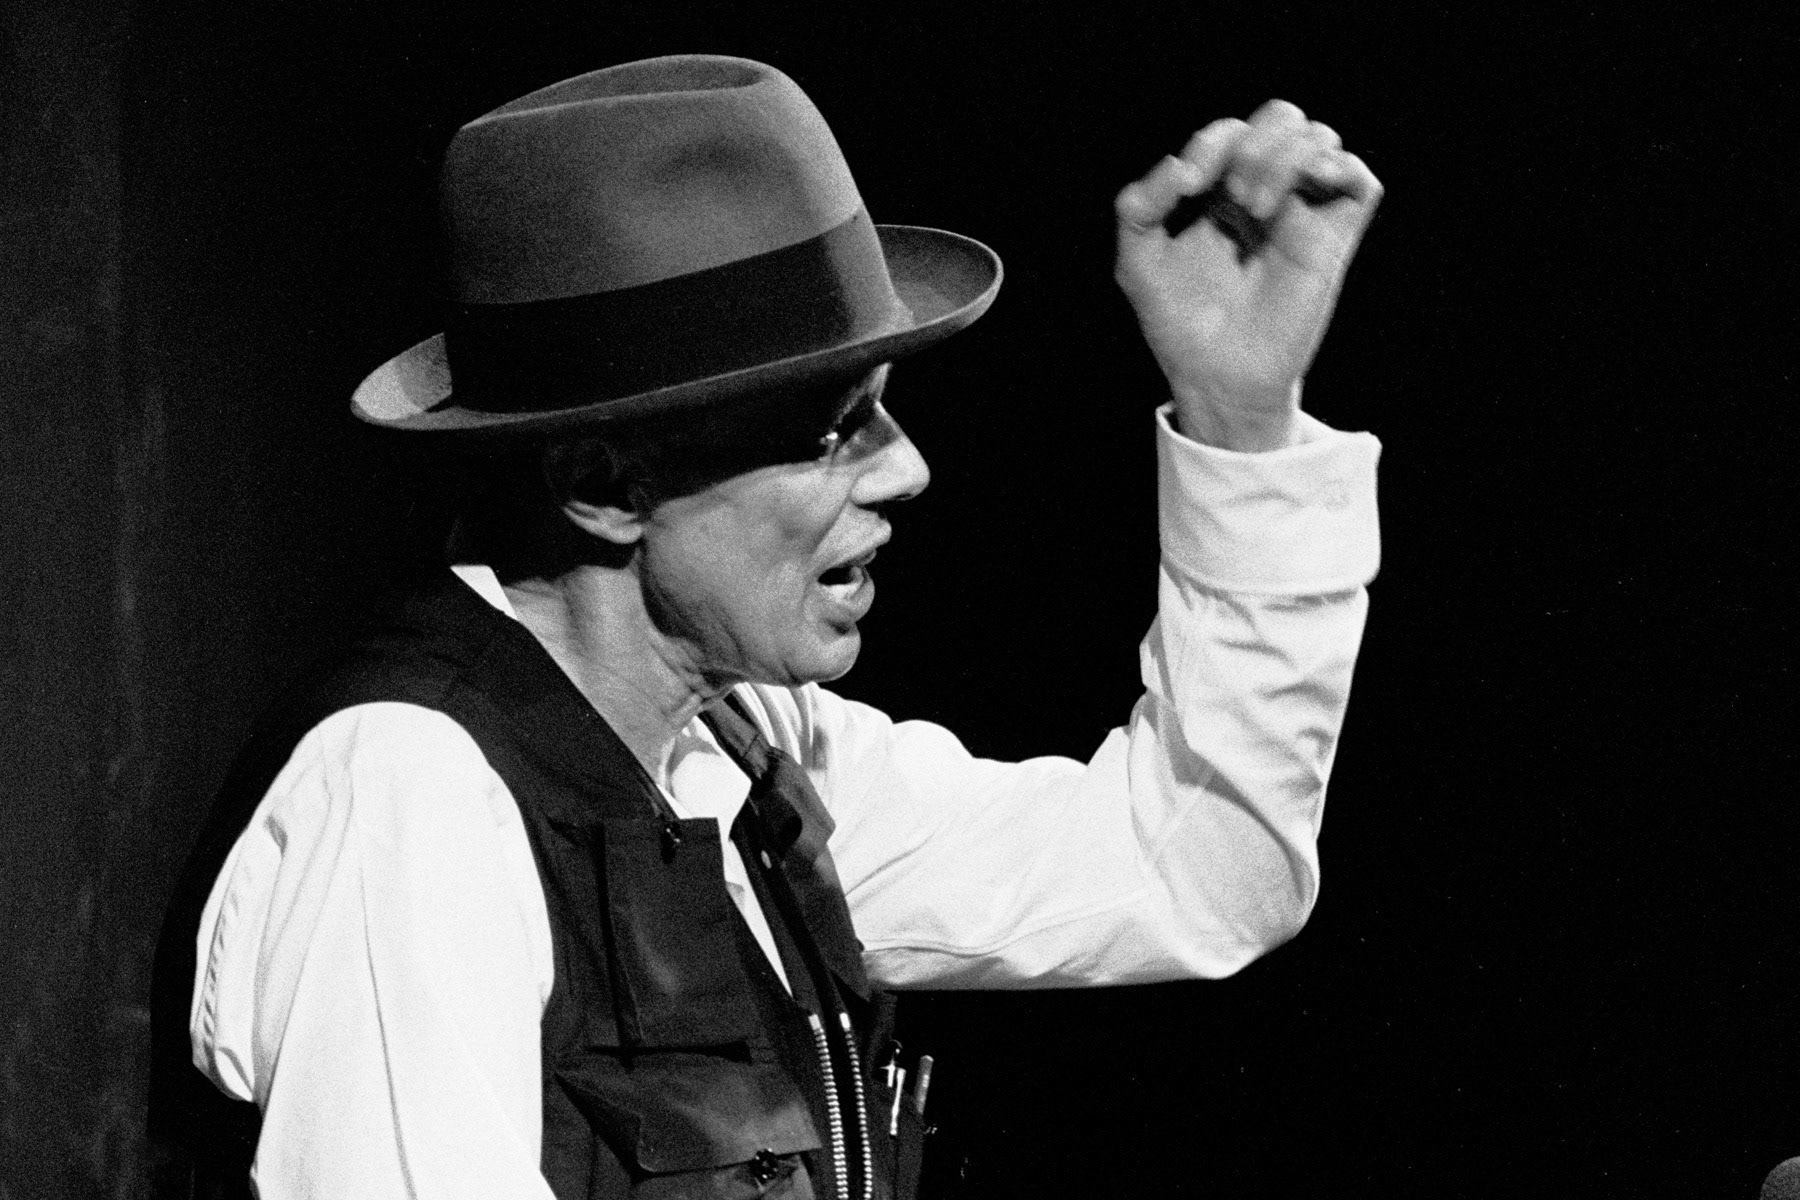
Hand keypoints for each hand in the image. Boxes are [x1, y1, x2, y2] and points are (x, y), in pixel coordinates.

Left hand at [1115, 100, 1381, 450]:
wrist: (1215, 375)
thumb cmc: (1176, 323)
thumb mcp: (1137, 263)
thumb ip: (1138, 206)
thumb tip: (1178, 165)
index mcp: (1220, 194)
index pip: (1231, 132)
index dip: (1213, 142)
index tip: (1189, 184)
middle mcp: (1266, 196)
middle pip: (1282, 119)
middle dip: (1255, 141)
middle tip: (1233, 194)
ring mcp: (1302, 215)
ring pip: (1319, 137)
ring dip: (1285, 156)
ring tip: (1255, 209)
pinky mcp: (1333, 240)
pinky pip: (1360, 179)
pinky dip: (1337, 165)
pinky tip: (1303, 190)